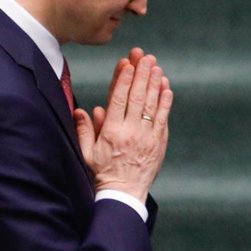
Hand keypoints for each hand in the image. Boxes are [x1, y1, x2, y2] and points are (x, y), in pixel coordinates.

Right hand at [74, 50, 172, 202]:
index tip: (127, 63)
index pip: (118, 99)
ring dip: (155, 84)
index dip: (123, 79)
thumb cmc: (103, 173)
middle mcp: (131, 131)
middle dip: (141, 74)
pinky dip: (165, 103)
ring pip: (152, 105)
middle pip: (137, 97)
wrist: (124, 194)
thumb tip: (84, 110)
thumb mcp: (87, 153)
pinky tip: (166, 89)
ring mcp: (147, 136)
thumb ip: (84, 130)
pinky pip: (163, 119)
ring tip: (157, 67)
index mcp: (112, 131)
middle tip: (145, 56)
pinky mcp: (159, 143)